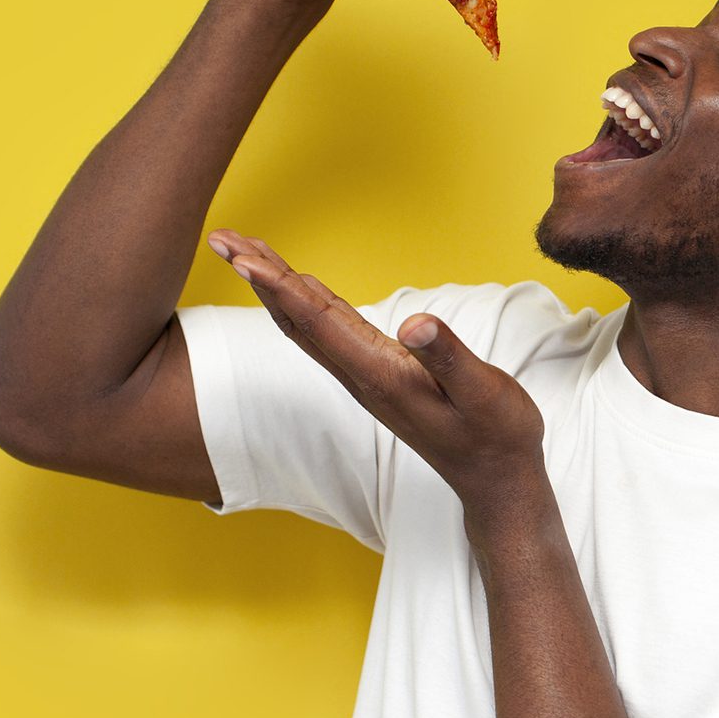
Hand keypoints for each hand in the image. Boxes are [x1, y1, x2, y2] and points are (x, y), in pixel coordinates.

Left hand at [206, 230, 547, 503]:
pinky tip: (296, 286)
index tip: (242, 258)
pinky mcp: (377, 375)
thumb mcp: (484, 392)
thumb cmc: (496, 435)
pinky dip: (303, 301)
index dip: (280, 287)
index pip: (319, 322)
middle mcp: (362, 375)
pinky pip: (327, 331)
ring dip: (274, 286)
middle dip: (259, 276)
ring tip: (244, 252)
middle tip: (222, 237)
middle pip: (297, 318)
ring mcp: (366, 377)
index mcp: (381, 374)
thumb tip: (414, 322)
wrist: (495, 479)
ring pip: (307, 323)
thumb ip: (448, 358)